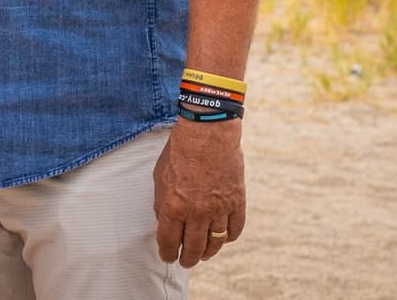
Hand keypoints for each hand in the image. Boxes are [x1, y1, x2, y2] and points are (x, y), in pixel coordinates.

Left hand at [153, 119, 245, 267]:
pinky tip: (222, 238)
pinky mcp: (236, 202)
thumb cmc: (179, 152)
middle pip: (193, 247)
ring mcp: (218, 209)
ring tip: (203, 255)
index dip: (168, 253)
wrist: (207, 134)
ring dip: (208, 252)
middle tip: (186, 262)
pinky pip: (234, 229)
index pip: (169, 241)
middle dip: (188, 258)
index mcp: (173, 207)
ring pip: (215, 242)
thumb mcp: (159, 178)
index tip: (168, 257)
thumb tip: (164, 223)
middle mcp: (196, 212)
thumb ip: (161, 203)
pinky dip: (228, 237)